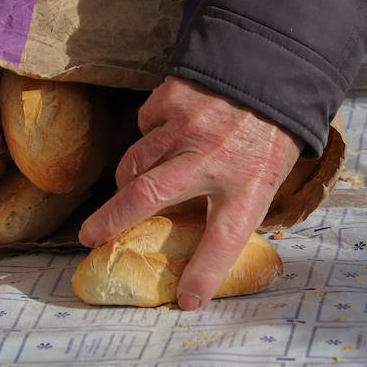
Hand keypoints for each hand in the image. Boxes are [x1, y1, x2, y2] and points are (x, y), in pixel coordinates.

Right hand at [78, 77, 300, 309]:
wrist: (276, 66)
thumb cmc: (273, 130)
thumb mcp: (269, 174)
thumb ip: (235, 202)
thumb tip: (195, 235)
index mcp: (250, 184)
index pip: (225, 240)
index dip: (203, 275)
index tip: (185, 300)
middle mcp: (214, 157)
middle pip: (148, 197)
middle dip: (112, 221)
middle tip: (91, 236)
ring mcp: (188, 126)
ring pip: (135, 161)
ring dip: (127, 179)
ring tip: (129, 187)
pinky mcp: (173, 99)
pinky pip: (144, 125)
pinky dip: (148, 135)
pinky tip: (166, 134)